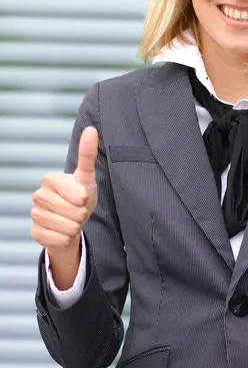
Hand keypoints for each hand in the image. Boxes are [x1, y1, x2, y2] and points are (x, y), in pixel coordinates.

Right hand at [31, 127, 97, 255]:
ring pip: (66, 226)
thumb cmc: (81, 197)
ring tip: (73, 220)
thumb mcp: (87, 177)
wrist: (73, 222)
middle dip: (81, 214)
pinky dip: (66, 238)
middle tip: (78, 210)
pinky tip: (64, 232)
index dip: (83, 197)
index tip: (83, 196)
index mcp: (50, 179)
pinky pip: (58, 239)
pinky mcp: (35, 232)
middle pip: (71, 210)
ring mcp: (35, 214)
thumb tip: (91, 129)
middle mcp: (38, 195)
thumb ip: (88, 154)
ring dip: (75, 226)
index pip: (74, 192)